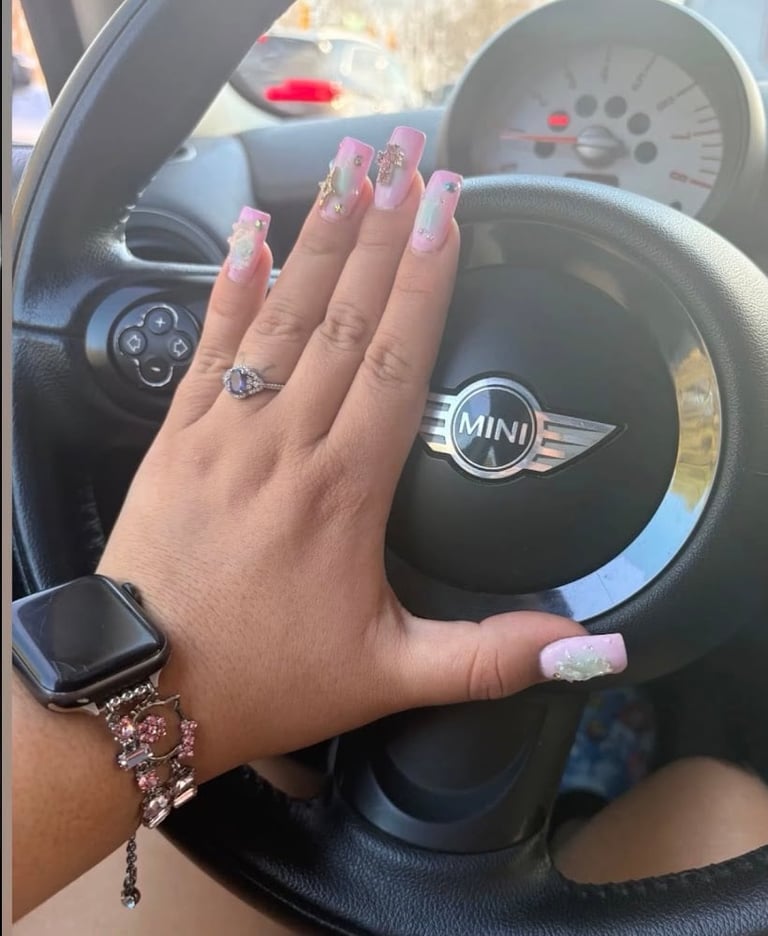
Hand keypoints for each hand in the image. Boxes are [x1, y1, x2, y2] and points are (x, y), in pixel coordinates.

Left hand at [97, 131, 587, 781]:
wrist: (147, 690)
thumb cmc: (264, 678)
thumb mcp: (390, 676)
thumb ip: (488, 658)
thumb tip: (580, 645)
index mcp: (344, 489)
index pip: (395, 359)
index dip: (426, 280)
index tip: (446, 214)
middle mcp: (285, 444)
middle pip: (345, 317)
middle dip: (383, 231)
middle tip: (409, 159)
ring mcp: (224, 432)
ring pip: (283, 315)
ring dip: (320, 238)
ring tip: (350, 171)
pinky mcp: (176, 437)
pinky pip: (208, 344)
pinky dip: (230, 284)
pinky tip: (250, 233)